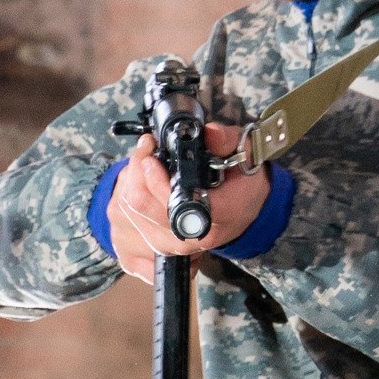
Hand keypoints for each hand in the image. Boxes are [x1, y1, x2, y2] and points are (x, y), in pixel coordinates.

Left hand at [104, 119, 271, 281]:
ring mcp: (177, 243)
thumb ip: (228, 141)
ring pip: (133, 214)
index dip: (158, 181)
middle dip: (138, 173)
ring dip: (132, 182)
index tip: (151, 158)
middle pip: (146, 207)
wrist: (246, 208)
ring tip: (143, 160)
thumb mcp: (246, 153)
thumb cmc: (243, 182)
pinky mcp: (162, 245)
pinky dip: (132, 196)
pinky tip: (143, 181)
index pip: (180, 203)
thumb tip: (211, 133)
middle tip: (145, 150)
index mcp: (221, 214)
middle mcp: (196, 235)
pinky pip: (132, 220)